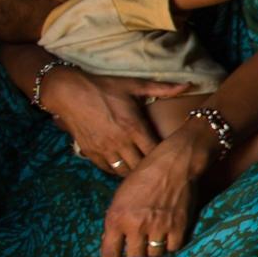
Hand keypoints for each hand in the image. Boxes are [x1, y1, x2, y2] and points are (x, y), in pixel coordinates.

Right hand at [40, 67, 191, 175]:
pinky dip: (117, 170)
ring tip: (142, 168)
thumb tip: (188, 84)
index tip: (171, 155)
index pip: (155, 152)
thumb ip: (162, 88)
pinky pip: (107, 169)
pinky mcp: (91, 152)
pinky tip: (124, 165)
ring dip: (134, 172)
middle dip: (151, 168)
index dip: (165, 156)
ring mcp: (104, 149)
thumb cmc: (103, 87)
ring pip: (124, 172)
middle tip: (159, 165)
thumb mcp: (134, 85)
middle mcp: (120, 142)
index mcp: (134, 127)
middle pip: (141, 167)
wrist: (68, 92)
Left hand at [100, 131, 204, 256]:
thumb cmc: (144, 176)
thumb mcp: (121, 196)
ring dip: (152, 254)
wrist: (173, 164)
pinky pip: (173, 247)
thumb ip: (117, 220)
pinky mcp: (178, 227)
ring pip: (153, 255)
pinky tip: (168, 239)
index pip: (109, 252)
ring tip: (152, 249)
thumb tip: (115, 242)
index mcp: (116, 218)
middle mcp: (135, 226)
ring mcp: (158, 228)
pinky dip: (170, 245)